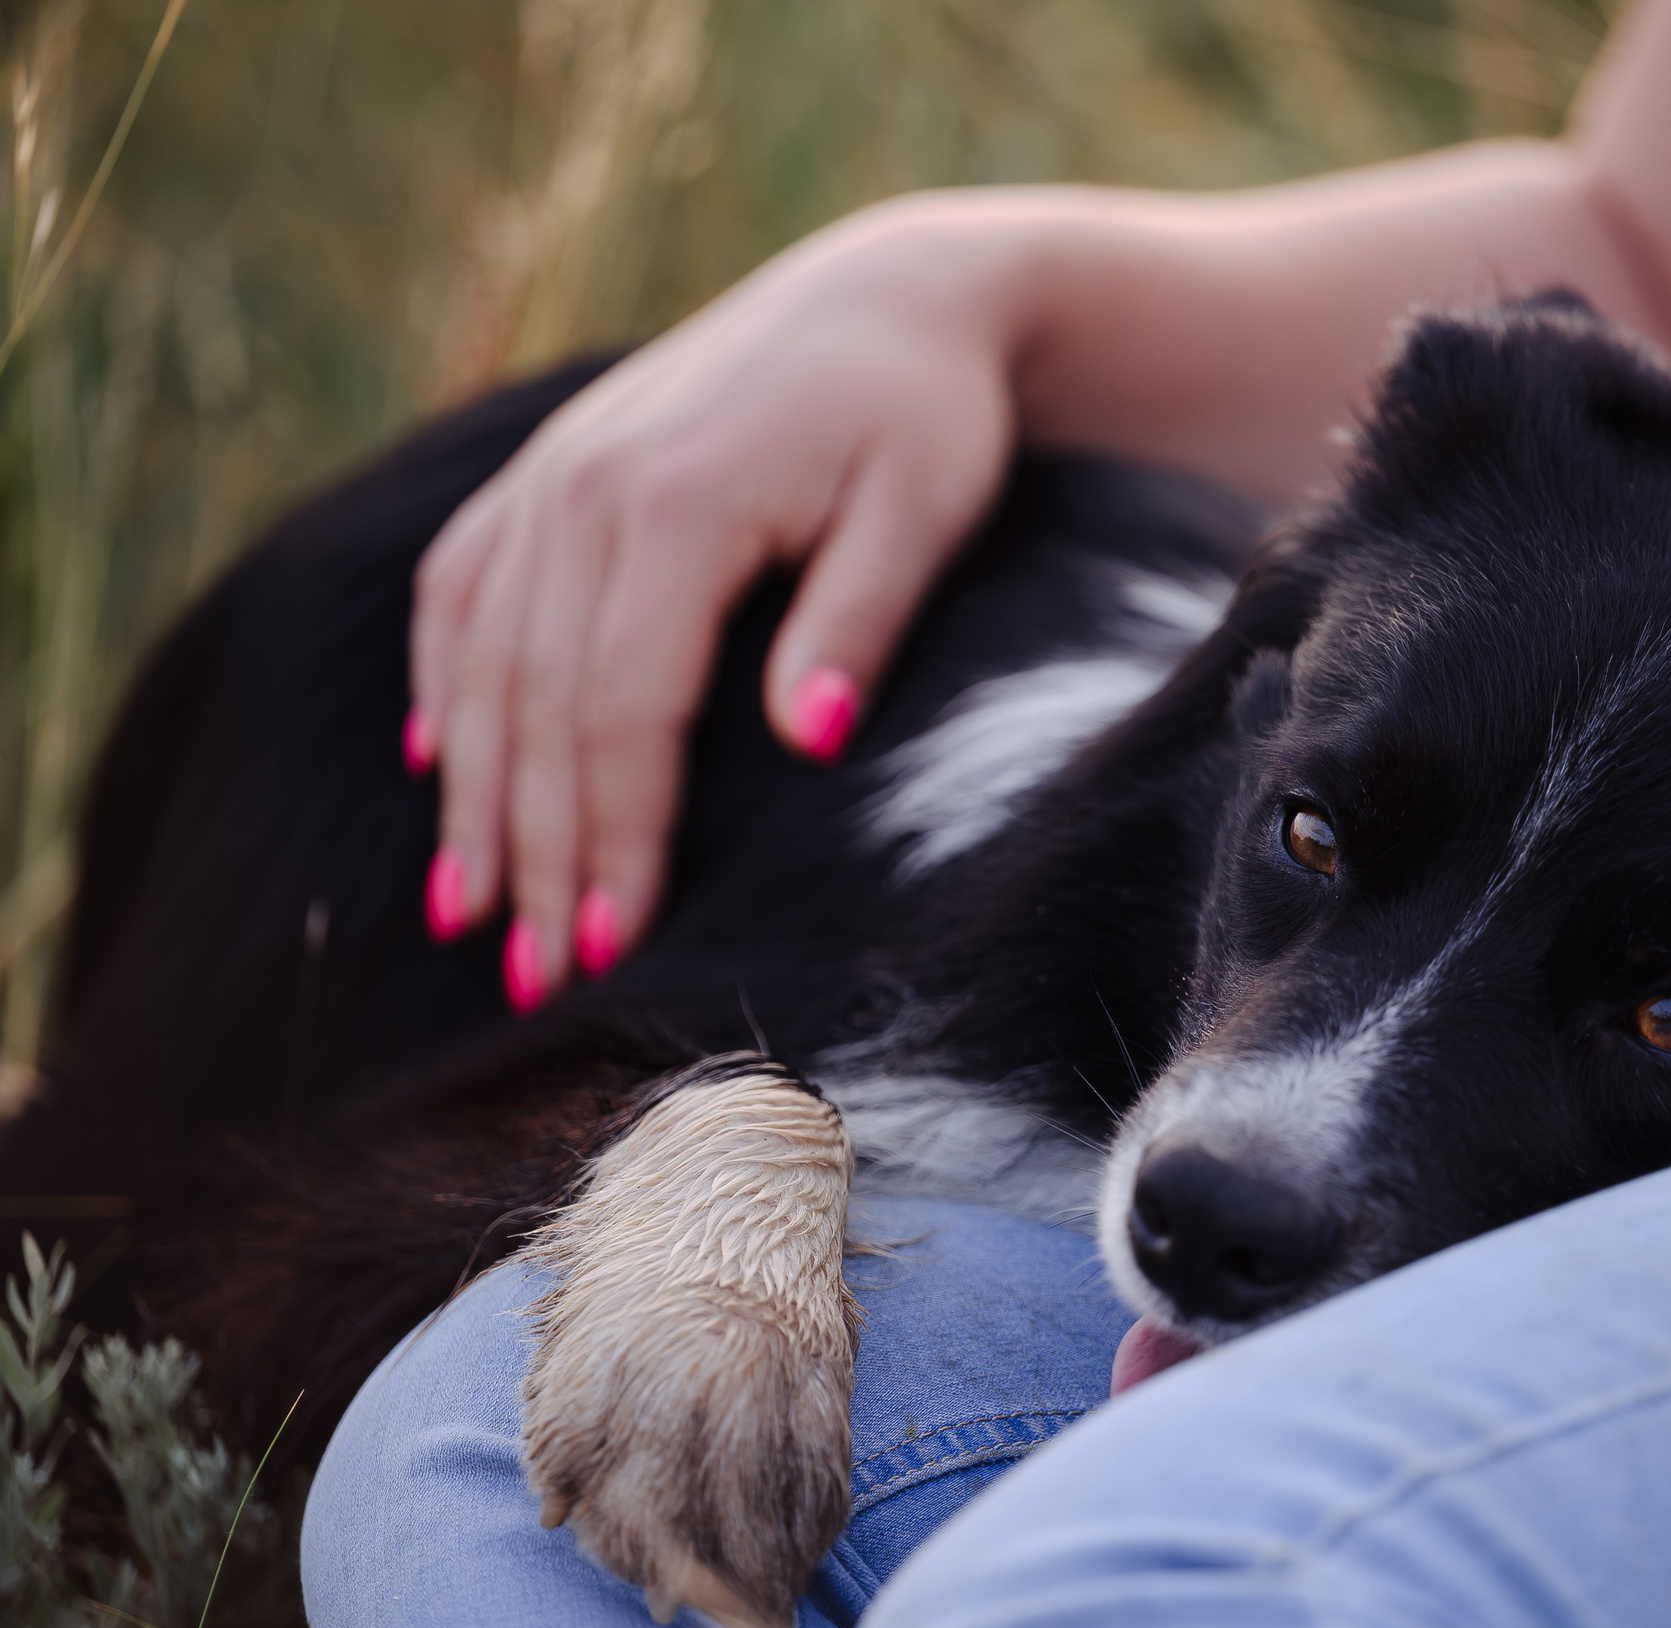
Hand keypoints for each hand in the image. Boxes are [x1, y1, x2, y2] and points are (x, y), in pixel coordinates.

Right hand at [409, 204, 1019, 1009]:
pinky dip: (445, 682)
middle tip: (540, 981)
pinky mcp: (543, 471)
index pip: (622, 709)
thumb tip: (808, 739)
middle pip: (540, 706)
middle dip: (539, 853)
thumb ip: (859, 618)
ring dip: (476, 797)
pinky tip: (438, 769)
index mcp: (678, 503)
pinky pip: (463, 589)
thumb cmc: (925, 413)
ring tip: (471, 914)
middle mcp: (584, 487)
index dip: (616, 836)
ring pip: (487, 663)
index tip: (615, 951)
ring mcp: (549, 474)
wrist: (886, 297)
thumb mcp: (926, 508)